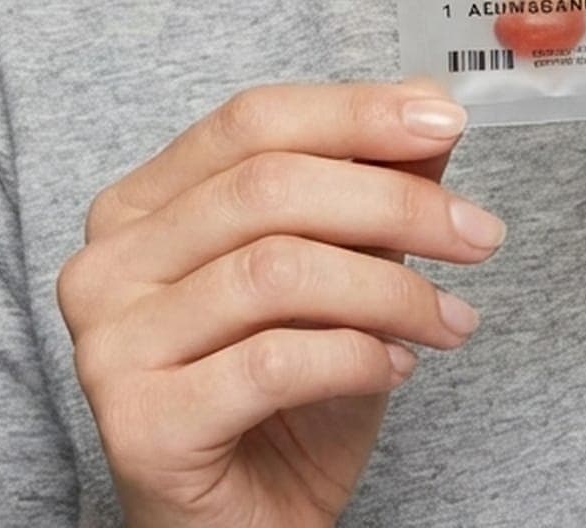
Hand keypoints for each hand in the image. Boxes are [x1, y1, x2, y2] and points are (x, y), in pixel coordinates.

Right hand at [55, 76, 506, 527]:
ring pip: (276, 270)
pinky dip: (355, 355)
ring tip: (450, 318)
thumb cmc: (285, 394)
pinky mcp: (139, 424)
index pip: (252, 120)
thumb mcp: (342, 267)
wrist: (248, 526)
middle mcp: (107, 263)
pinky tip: (397, 368)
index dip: (356, 113)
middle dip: (396, 201)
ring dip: (390, 288)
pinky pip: (273, 361)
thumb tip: (430, 101)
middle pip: (269, 187)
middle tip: (478, 233)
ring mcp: (111, 345)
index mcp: (143, 204)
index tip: (449, 120)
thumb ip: (373, 182)